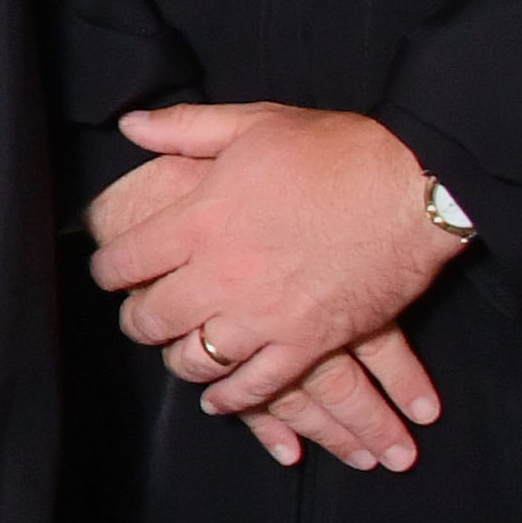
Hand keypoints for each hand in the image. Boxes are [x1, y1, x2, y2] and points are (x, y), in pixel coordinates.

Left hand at [93, 102, 465, 452]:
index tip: (110, 271)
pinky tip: (217, 398)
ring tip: (177, 349)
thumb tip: (128, 125)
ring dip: (178, 358)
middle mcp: (221, 275)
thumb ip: (183, 128)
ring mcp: (264, 315)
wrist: (413, 187)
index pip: (124, 261)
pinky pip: (255, 387)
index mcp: (199, 220)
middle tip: (139, 315)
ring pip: (194, 360)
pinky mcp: (307, 343)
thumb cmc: (334, 151)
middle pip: (150, 317)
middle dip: (137, 319)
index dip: (108, 268)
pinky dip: (231, 398)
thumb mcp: (252, 124)